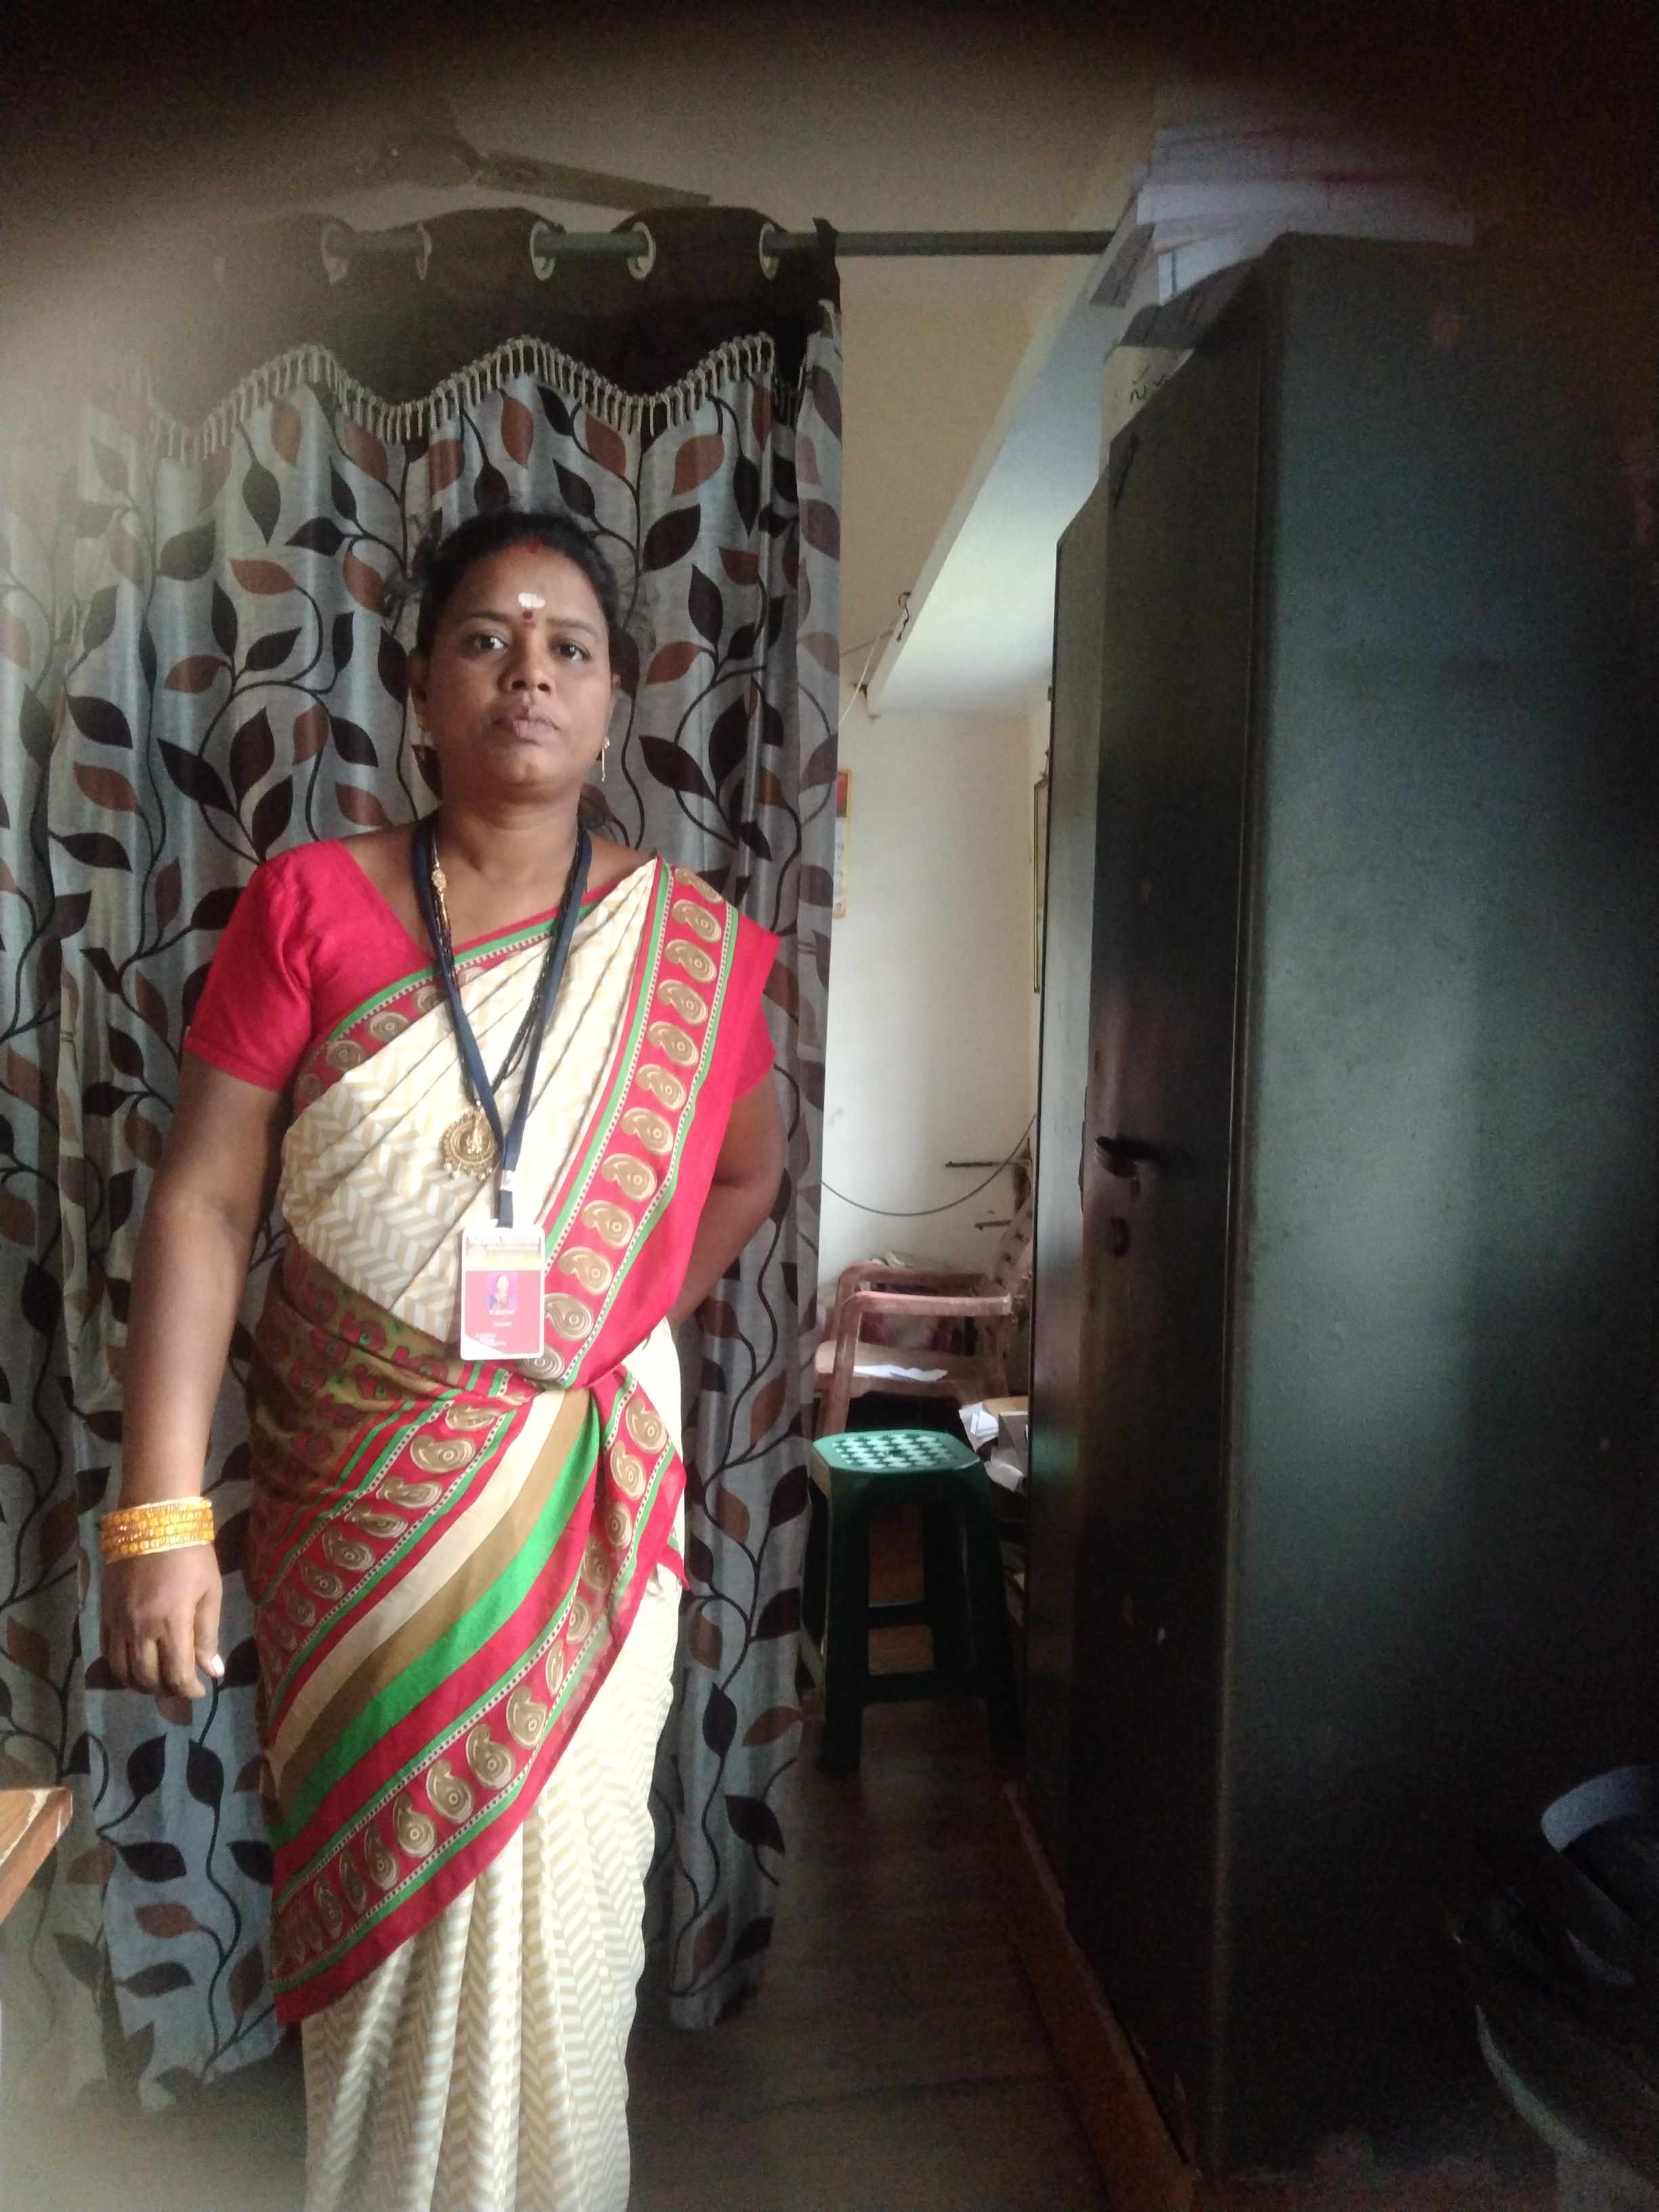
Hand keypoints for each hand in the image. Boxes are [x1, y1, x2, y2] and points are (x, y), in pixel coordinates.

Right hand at [101, 1545, 223, 1700]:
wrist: (152, 1522)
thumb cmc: (191, 1554)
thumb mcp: (210, 1591)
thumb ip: (208, 1634)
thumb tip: (213, 1671)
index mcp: (172, 1623)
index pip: (178, 1674)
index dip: (190, 1690)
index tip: (201, 1691)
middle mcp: (141, 1629)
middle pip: (147, 1678)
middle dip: (166, 1690)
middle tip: (180, 1687)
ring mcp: (119, 1623)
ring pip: (122, 1671)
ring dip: (140, 1684)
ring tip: (157, 1682)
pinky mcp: (105, 1614)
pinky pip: (108, 1653)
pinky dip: (121, 1667)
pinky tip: (135, 1666)